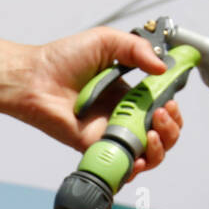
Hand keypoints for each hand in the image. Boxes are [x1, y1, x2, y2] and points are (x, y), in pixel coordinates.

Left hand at [12, 27, 182, 176]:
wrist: (35, 79)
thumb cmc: (63, 59)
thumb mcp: (106, 41)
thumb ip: (136, 49)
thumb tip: (163, 68)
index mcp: (130, 94)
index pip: (163, 108)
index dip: (173, 109)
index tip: (172, 98)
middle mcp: (124, 116)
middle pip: (162, 134)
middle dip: (172, 128)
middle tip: (163, 113)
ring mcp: (111, 135)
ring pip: (149, 154)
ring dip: (160, 147)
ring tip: (151, 132)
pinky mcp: (96, 149)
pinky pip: (122, 166)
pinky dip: (136, 167)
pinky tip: (139, 156)